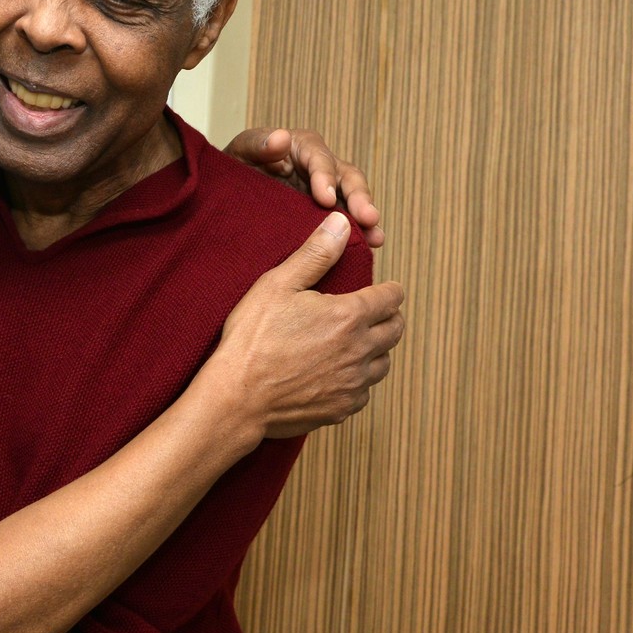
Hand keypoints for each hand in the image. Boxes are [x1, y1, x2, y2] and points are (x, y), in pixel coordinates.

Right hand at [211, 212, 404, 436]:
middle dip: (388, 318)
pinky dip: (357, 380)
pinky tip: (336, 373)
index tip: (382, 290)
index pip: (392, 298)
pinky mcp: (342, 409)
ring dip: (375, 350)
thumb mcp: (278, 285)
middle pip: (396, 330)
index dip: (389, 290)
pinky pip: (364, 392)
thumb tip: (341, 223)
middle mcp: (360, 351)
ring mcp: (353, 384)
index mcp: (349, 316)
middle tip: (371, 314)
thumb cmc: (252, 339)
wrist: (237, 398)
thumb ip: (315, 254)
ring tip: (354, 343)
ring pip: (383, 363)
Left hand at [224, 127, 384, 247]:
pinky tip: (367, 250)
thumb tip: (281, 138)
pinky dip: (357, 236)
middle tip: (368, 218)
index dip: (325, 177)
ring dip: (366, 221)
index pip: (320, 159)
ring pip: (353, 203)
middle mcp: (322, 168)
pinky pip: (345, 224)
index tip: (324, 198)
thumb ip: (258, 144)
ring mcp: (326, 193)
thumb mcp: (241, 152)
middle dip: (359, 198)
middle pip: (348, 178)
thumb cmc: (235, 168)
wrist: (228, 195)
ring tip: (376, 239)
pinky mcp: (325, 216)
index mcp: (303, 148)